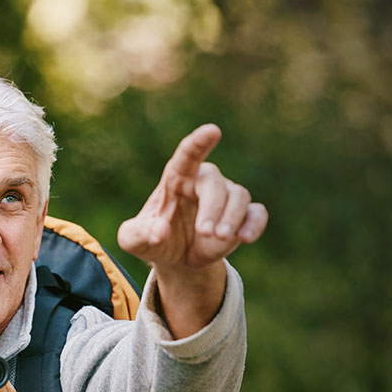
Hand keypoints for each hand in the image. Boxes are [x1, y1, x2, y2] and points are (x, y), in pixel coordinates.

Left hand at [117, 124, 267, 272]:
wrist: (176, 260)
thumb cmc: (152, 240)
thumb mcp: (135, 240)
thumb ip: (140, 234)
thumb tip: (160, 231)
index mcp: (176, 179)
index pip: (187, 155)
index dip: (199, 142)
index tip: (213, 131)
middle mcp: (203, 182)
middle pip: (215, 183)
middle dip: (212, 207)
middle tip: (205, 232)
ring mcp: (225, 198)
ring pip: (239, 196)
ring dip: (232, 218)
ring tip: (219, 239)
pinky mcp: (242, 216)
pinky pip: (257, 213)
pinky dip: (254, 224)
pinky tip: (245, 239)